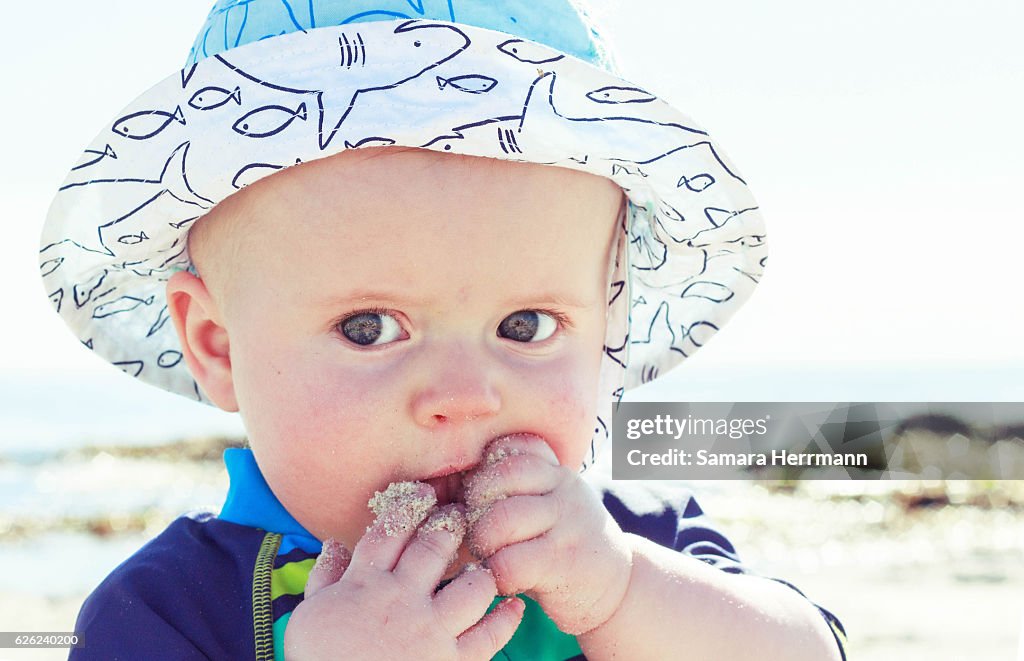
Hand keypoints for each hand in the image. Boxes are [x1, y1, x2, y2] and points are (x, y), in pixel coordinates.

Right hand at [284, 483, 524, 659]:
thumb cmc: (318, 659)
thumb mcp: (307, 615)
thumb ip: (324, 576)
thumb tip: (333, 543)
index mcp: (364, 584)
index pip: (390, 532)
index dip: (407, 507)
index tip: (423, 493)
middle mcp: (402, 599)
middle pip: (434, 548)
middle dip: (450, 525)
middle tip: (460, 514)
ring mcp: (430, 631)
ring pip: (470, 586)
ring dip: (480, 571)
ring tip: (482, 563)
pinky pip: (488, 636)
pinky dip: (506, 620)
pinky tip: (514, 606)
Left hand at [463, 434, 633, 634]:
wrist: (620, 588)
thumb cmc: (565, 544)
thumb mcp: (552, 504)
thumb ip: (517, 488)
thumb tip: (453, 483)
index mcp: (557, 471)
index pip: (509, 448)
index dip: (483, 472)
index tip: (481, 501)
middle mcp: (565, 489)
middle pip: (500, 477)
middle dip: (474, 507)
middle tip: (476, 533)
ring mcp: (568, 524)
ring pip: (501, 519)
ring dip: (482, 542)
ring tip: (488, 557)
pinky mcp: (564, 563)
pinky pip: (510, 562)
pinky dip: (495, 574)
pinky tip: (504, 580)